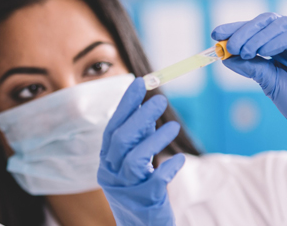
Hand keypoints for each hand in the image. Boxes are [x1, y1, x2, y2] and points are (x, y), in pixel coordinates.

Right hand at [98, 77, 184, 225]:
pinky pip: (155, 182)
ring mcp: (125, 188)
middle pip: (121, 140)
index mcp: (107, 160)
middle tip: (160, 100)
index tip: (138, 83)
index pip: (112, 127)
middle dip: (139, 117)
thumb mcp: (134, 164)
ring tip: (174, 127)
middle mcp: (111, 173)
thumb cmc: (139, 192)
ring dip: (154, 140)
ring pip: (135, 159)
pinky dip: (167, 168)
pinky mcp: (143, 202)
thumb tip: (147, 108)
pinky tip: (179, 159)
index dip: (125, 105)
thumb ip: (138, 139)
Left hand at [212, 12, 286, 167]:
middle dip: (245, 30)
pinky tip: (266, 52)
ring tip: (246, 51)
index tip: (215, 34)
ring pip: (282, 24)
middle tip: (230, 45)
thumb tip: (225, 56)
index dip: (235, 28)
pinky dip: (280, 40)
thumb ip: (250, 66)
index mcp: (278, 44)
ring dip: (260, 36)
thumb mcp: (267, 81)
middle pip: (267, 21)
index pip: (255, 29)